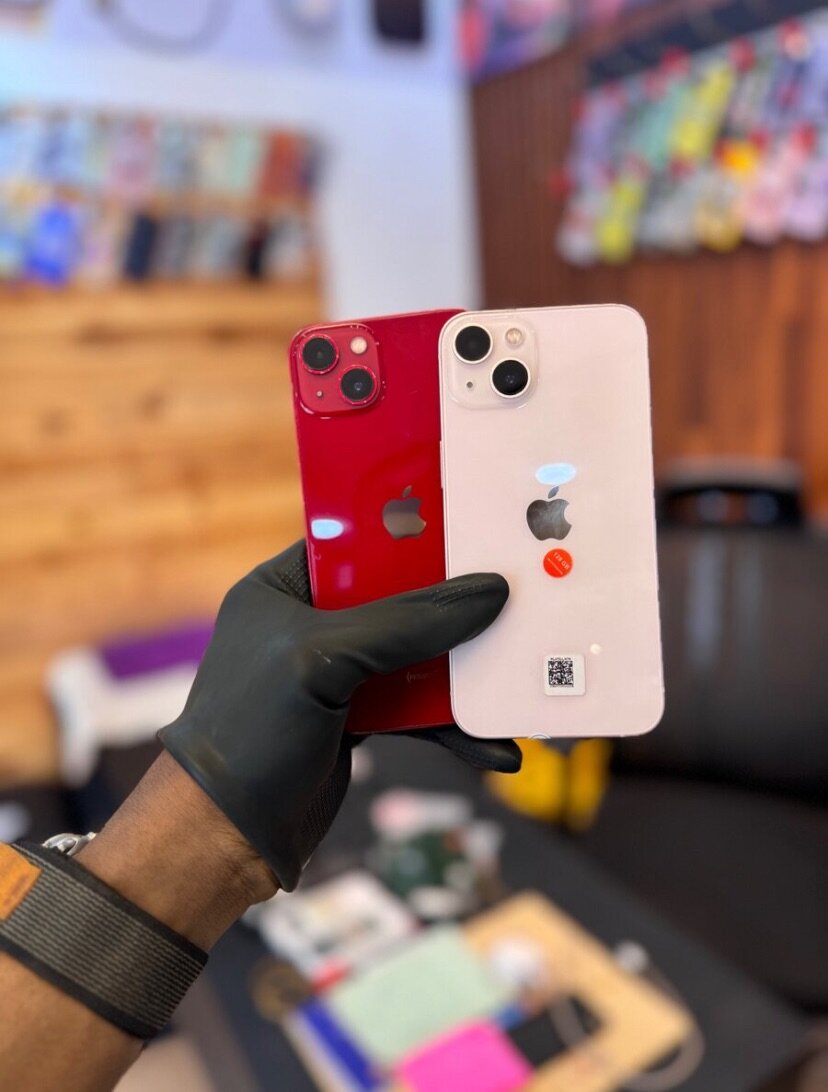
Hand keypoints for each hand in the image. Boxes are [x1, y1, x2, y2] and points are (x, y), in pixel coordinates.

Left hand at [160, 541, 517, 891]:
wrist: (223, 837)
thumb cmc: (251, 729)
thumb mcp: (325, 660)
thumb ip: (407, 623)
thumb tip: (489, 592)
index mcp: (284, 586)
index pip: (357, 538)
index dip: (415, 528)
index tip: (476, 522)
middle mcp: (311, 622)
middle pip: (402, 598)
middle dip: (458, 609)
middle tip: (518, 600)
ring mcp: (337, 673)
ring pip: (419, 657)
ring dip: (467, 677)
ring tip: (521, 687)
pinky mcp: (358, 718)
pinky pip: (418, 710)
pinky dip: (454, 727)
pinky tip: (494, 749)